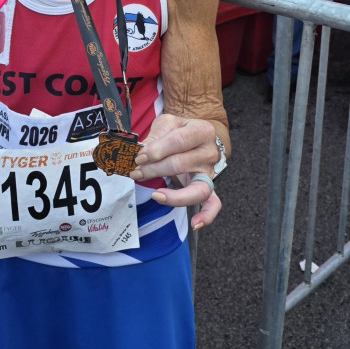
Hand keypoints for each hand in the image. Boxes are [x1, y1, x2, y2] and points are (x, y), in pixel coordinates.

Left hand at [129, 112, 221, 230]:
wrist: (195, 137)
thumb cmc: (179, 131)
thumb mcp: (167, 124)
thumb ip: (156, 136)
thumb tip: (142, 153)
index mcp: (202, 131)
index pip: (179, 141)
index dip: (157, 150)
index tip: (139, 157)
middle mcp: (210, 153)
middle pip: (181, 164)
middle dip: (154, 170)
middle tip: (136, 172)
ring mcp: (210, 173)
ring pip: (196, 189)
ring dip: (172, 195)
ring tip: (155, 195)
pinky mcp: (208, 188)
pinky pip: (213, 204)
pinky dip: (207, 215)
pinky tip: (195, 224)